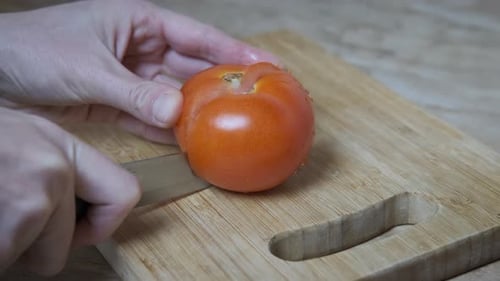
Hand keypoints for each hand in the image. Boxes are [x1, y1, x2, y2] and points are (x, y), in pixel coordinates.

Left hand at [0, 0, 278, 142]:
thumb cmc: (31, 51)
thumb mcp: (87, 69)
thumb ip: (134, 92)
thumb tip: (176, 113)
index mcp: (138, 21)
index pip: (196, 36)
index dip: (231, 50)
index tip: (264, 64)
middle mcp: (139, 46)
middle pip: (189, 68)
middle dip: (217, 85)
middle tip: (250, 103)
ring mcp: (129, 75)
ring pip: (171, 95)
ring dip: (193, 112)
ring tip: (224, 127)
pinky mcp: (115, 101)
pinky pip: (149, 116)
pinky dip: (165, 129)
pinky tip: (186, 141)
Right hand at [0, 107, 139, 274]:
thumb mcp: (14, 138)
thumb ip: (51, 162)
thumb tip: (74, 198)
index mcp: (57, 143)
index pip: (123, 192)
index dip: (103, 223)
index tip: (83, 230)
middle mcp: (54, 167)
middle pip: (73, 237)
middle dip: (43, 243)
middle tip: (12, 224)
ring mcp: (33, 197)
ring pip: (42, 257)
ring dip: (13, 246)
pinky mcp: (11, 227)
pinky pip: (12, 262)